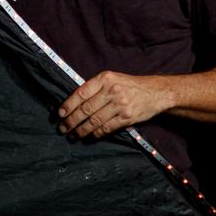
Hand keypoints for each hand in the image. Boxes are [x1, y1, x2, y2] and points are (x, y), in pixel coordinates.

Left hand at [57, 71, 172, 139]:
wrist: (156, 92)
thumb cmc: (130, 85)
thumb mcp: (112, 78)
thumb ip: (95, 87)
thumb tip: (73, 101)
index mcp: (105, 79)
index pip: (81, 93)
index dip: (68, 105)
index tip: (60, 114)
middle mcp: (112, 91)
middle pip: (86, 109)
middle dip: (71, 121)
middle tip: (62, 128)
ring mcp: (120, 105)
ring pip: (95, 121)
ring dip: (81, 130)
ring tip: (72, 135)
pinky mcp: (127, 117)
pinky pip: (107, 128)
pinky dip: (96, 134)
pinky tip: (89, 136)